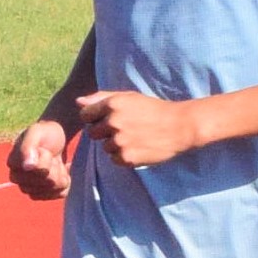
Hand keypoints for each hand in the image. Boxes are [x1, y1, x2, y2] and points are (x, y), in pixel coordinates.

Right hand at [8, 117, 74, 199]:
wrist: (54, 137)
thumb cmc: (44, 133)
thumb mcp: (35, 132)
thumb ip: (28, 147)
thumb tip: (28, 167)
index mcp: (14, 165)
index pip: (38, 170)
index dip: (46, 158)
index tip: (42, 149)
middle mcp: (19, 179)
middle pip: (48, 182)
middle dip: (54, 167)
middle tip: (50, 155)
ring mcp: (31, 188)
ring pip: (54, 189)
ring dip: (60, 173)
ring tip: (55, 162)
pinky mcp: (43, 194)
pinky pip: (60, 194)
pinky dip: (66, 181)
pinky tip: (62, 171)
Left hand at [76, 88, 203, 170]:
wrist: (180, 126)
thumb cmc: (153, 109)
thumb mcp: (129, 97)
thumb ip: (101, 98)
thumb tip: (78, 102)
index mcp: (112, 104)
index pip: (85, 115)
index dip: (95, 118)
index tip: (109, 119)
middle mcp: (114, 122)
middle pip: (92, 133)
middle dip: (104, 132)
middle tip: (124, 129)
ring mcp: (120, 141)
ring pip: (104, 147)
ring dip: (115, 145)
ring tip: (135, 138)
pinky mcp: (127, 157)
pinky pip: (114, 160)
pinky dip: (123, 157)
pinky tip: (138, 148)